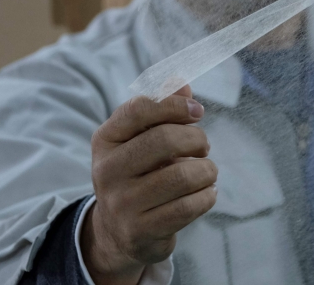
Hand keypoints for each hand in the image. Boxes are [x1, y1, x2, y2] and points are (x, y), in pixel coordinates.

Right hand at [81, 86, 217, 284]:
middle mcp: (107, 171)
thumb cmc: (139, 173)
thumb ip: (163, 108)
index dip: (175, 106)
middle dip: (196, 139)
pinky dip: (207, 196)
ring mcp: (122, 203)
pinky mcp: (140, 231)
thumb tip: (181, 82)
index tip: (197, 112)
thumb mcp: (142, 139)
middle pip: (165, 139)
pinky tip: (206, 193)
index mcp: (105, 140)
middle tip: (203, 147)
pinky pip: (189, 206)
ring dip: (207, 171)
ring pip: (183, 175)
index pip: (140, 109)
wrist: (118, 232)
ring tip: (206, 172)